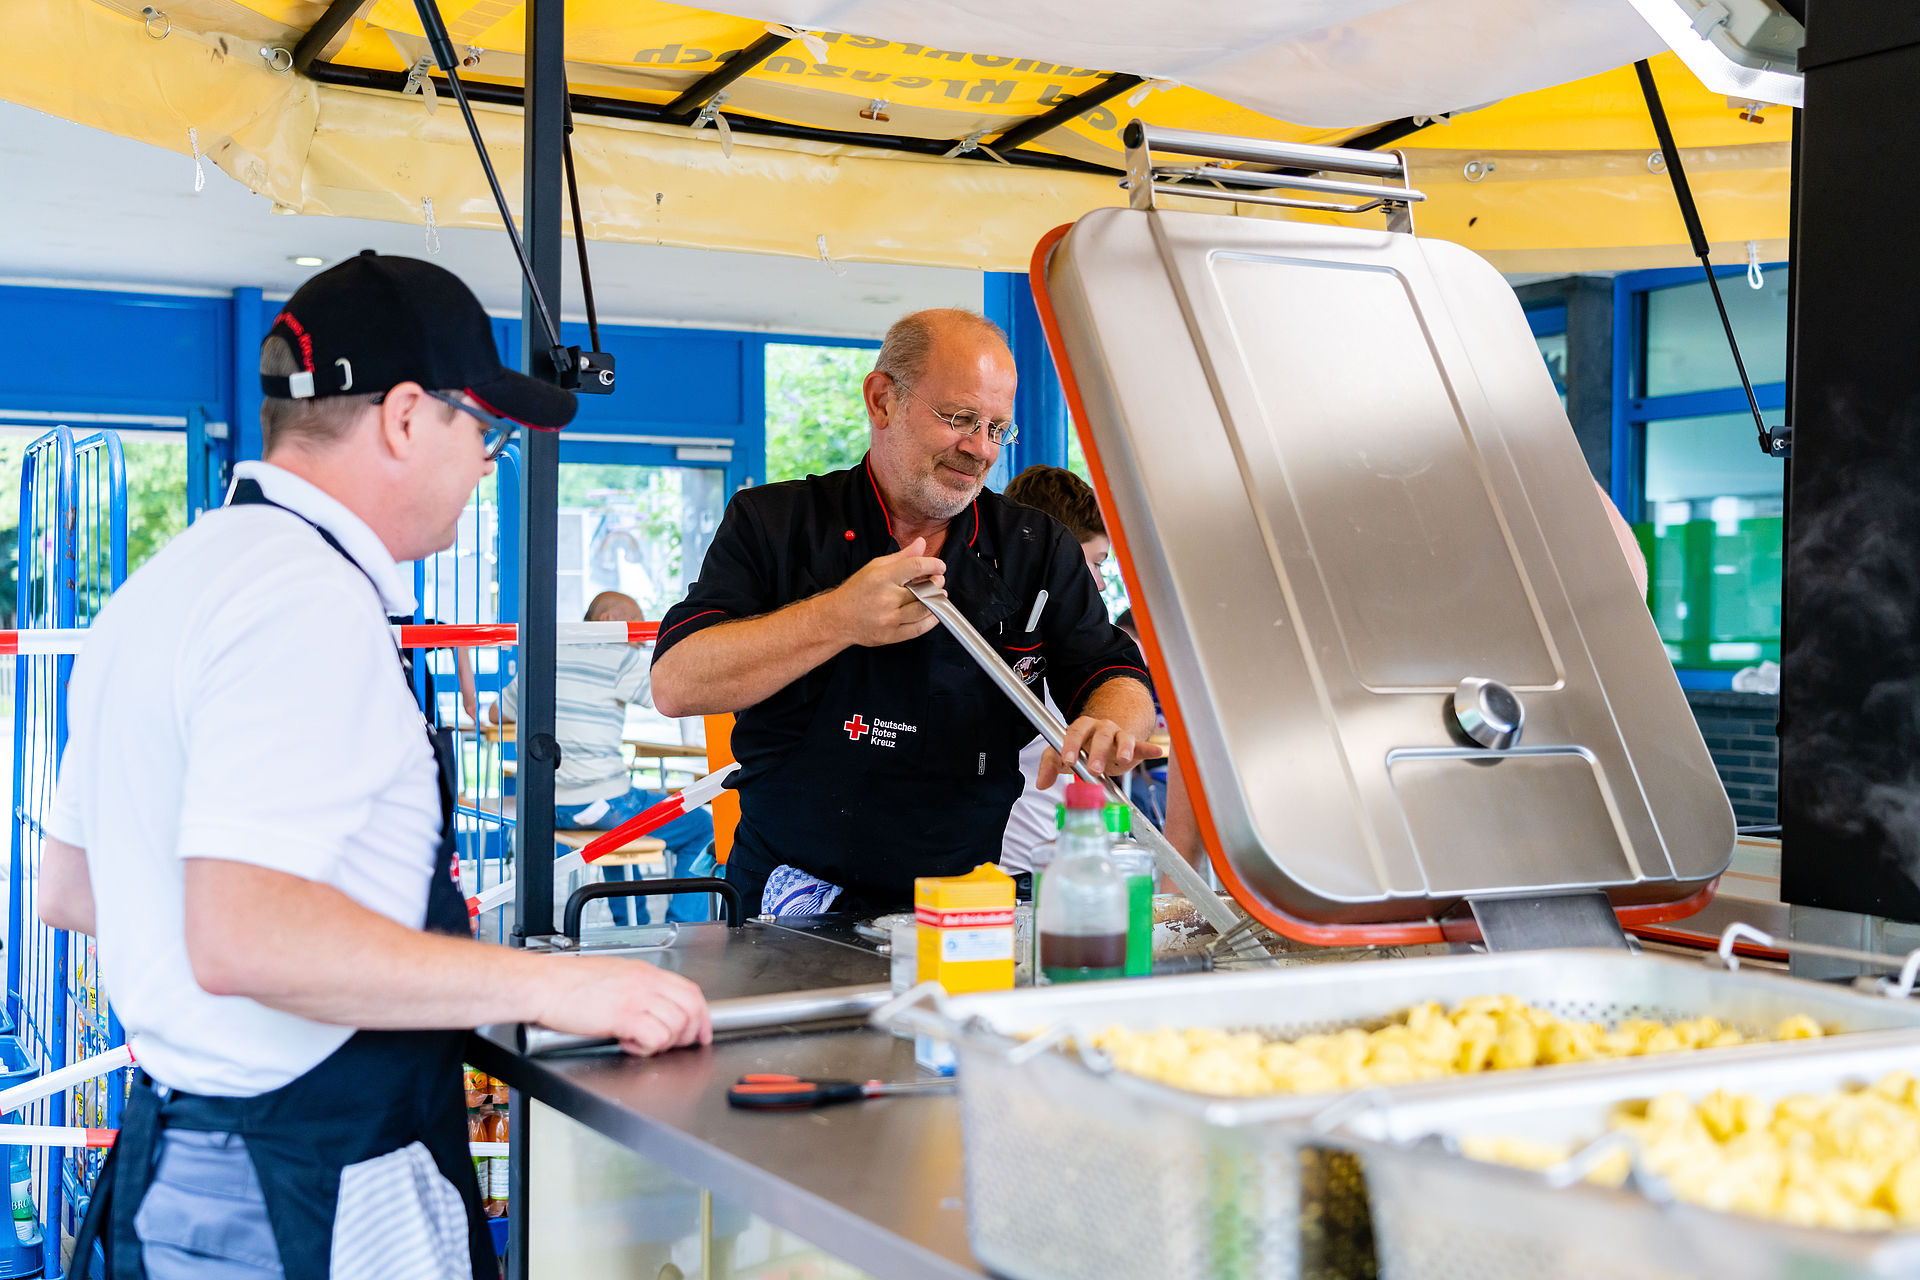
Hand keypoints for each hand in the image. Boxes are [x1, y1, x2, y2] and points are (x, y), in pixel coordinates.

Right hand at [539, 957, 710, 1055]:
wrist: (543, 984)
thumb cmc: (568, 982)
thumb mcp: (614, 974)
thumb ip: (638, 988)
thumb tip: (655, 1006)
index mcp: (645, 972)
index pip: (691, 991)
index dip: (702, 1016)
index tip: (701, 1032)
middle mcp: (645, 982)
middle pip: (691, 1008)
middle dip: (690, 1033)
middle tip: (674, 1044)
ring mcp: (636, 998)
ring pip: (677, 1025)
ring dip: (665, 1042)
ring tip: (642, 1043)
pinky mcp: (623, 1016)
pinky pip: (655, 1037)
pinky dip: (647, 1048)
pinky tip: (628, 1044)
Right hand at [829, 537, 946, 647]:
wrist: (837, 619)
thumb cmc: (856, 591)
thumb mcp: (875, 567)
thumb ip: (902, 556)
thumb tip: (922, 543)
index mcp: (882, 577)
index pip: (915, 566)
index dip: (933, 564)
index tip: (939, 566)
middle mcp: (886, 598)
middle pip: (922, 589)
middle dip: (936, 582)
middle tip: (938, 580)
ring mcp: (889, 619)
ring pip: (923, 609)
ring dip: (936, 600)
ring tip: (938, 594)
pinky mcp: (891, 635)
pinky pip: (918, 628)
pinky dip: (931, 620)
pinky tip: (933, 612)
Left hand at [1036, 716, 1165, 788]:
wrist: (1107, 742)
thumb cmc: (1084, 747)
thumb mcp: (1065, 754)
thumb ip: (1051, 765)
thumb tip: (1041, 783)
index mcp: (1082, 727)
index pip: (1075, 731)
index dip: (1071, 744)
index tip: (1068, 760)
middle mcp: (1101, 728)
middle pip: (1101, 735)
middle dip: (1097, 752)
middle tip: (1094, 770)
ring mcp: (1119, 735)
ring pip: (1122, 737)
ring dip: (1123, 748)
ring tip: (1123, 759)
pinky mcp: (1134, 746)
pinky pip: (1142, 745)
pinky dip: (1149, 748)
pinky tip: (1157, 752)